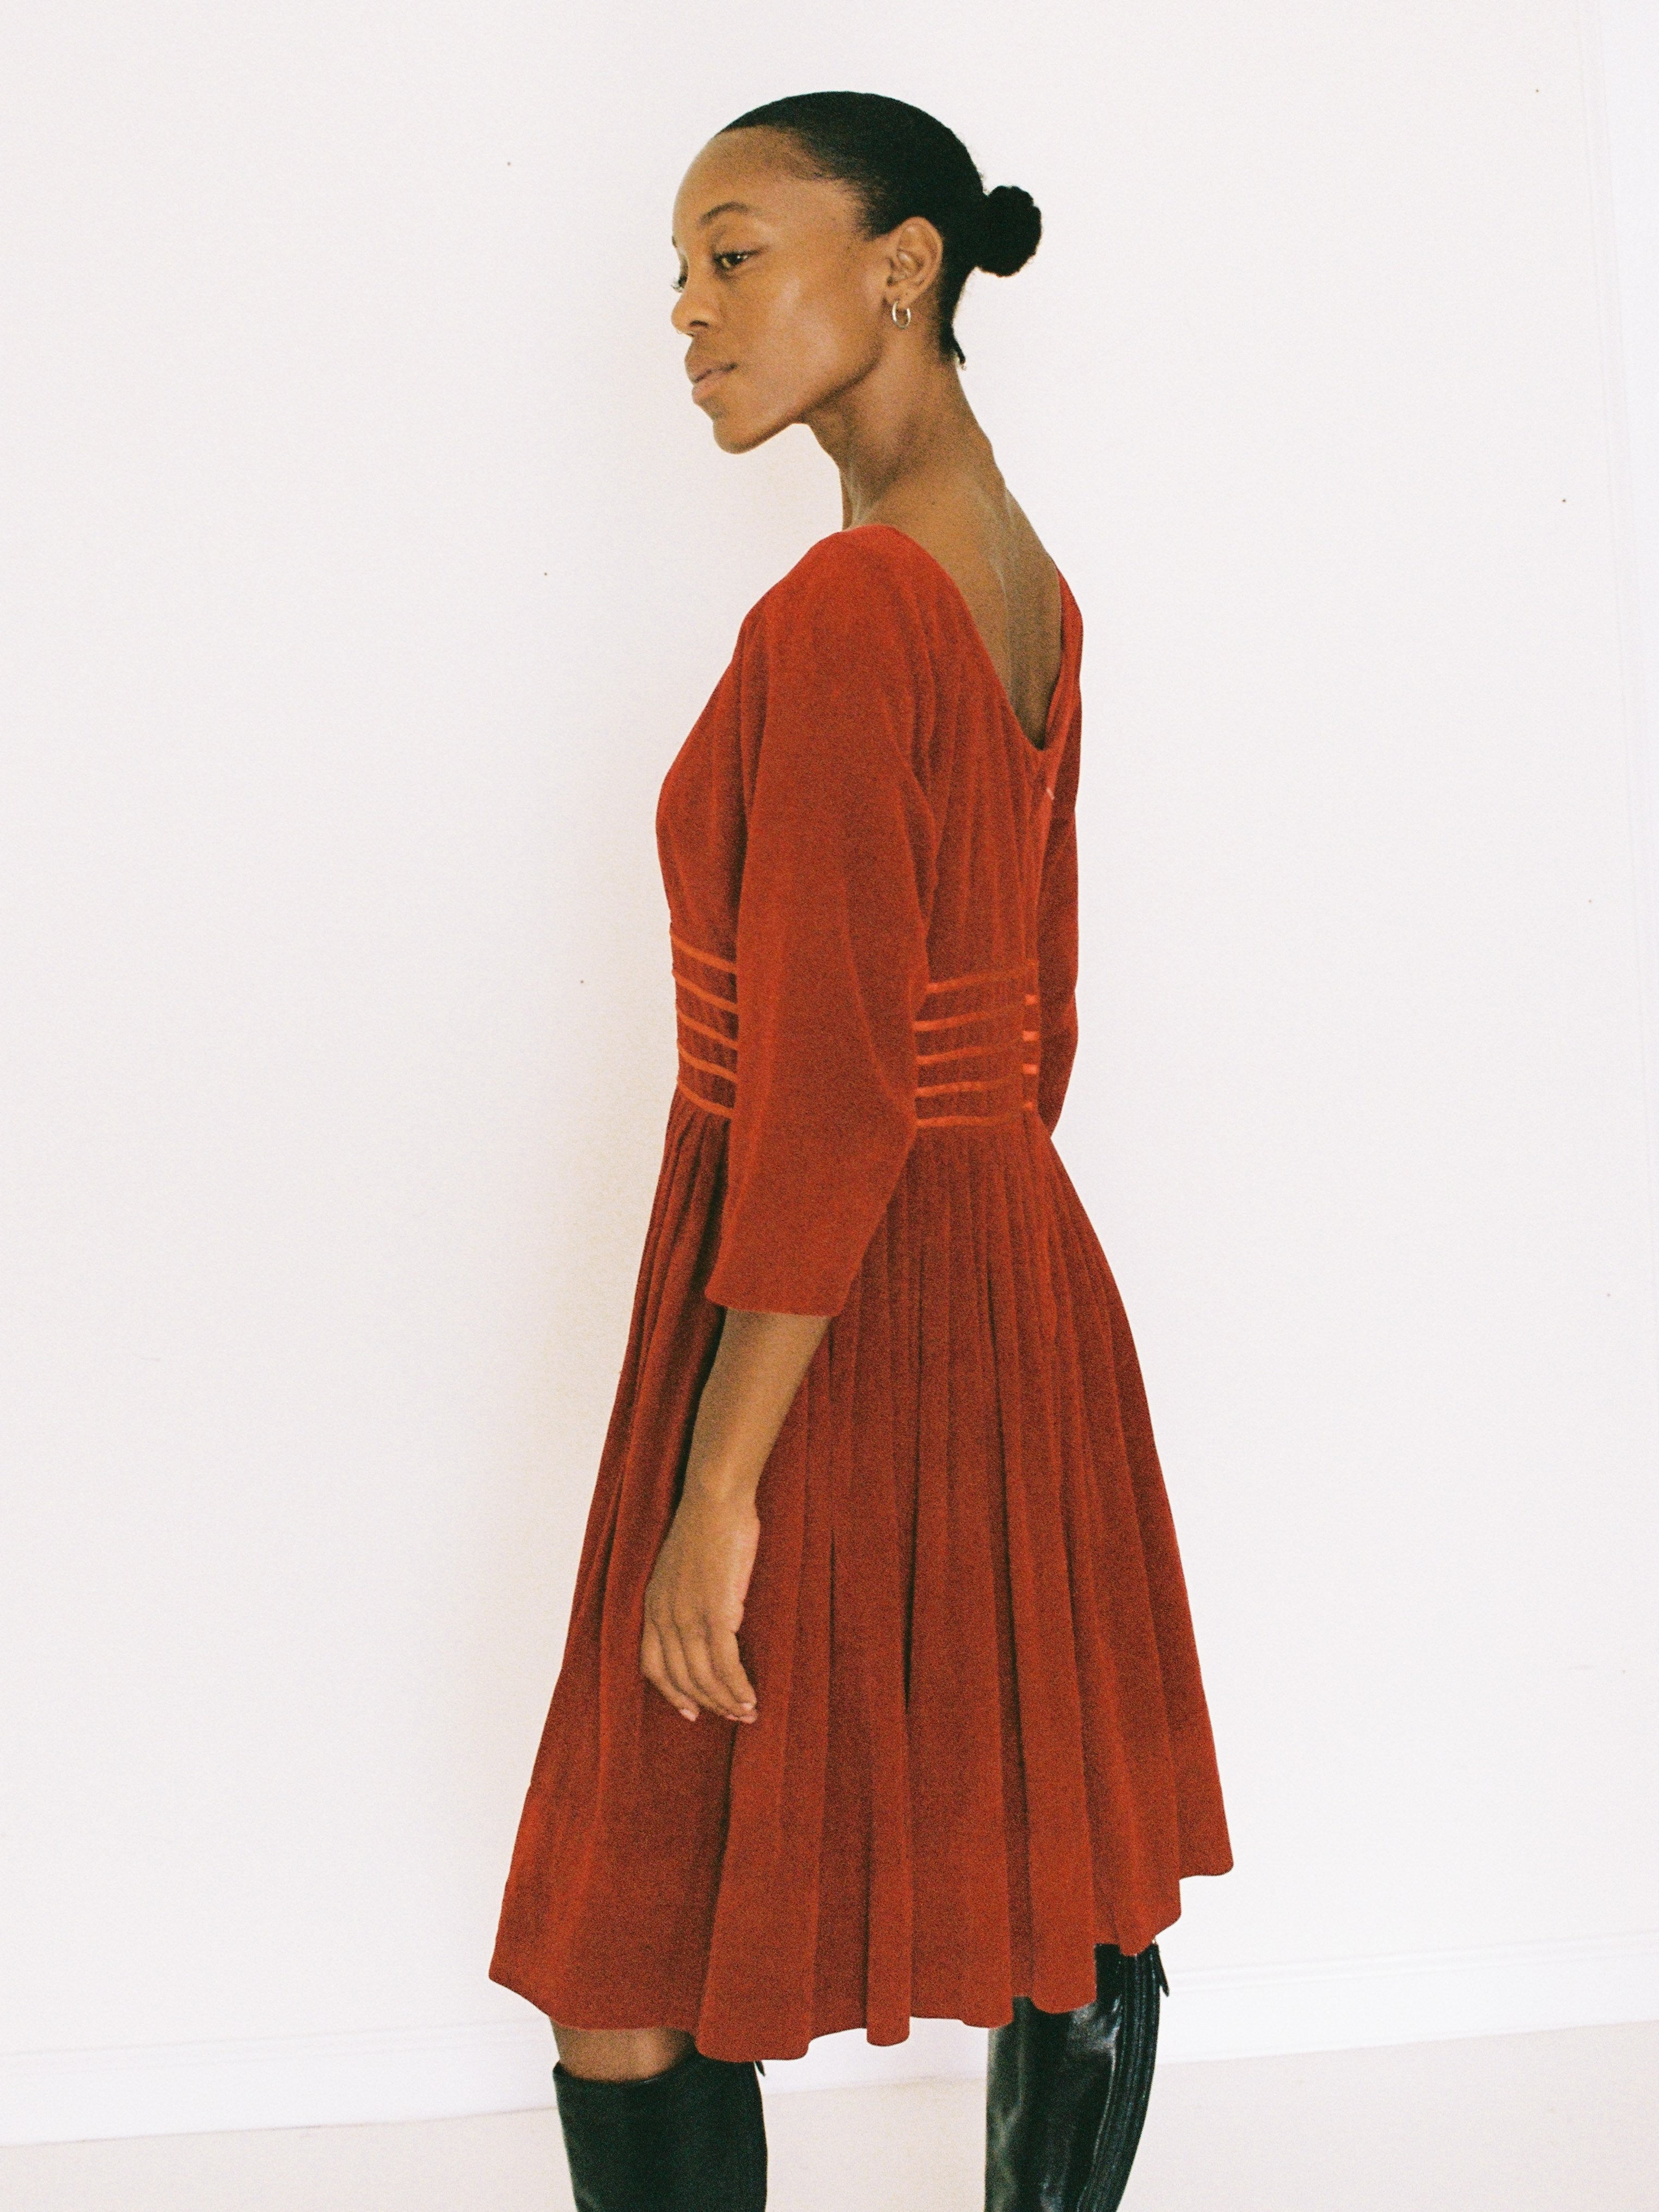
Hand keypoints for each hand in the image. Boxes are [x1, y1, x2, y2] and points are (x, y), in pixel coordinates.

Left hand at [640, 1482, 759, 1723]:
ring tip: (748, 1712)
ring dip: (727, 1701)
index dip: (672, 1693)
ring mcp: (688, 1616)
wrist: (715, 1499)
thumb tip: (712, 1622)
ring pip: (704, 1677)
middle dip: (708, 1703)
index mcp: (652, 1605)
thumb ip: (687, 1597)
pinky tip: (751, 1696)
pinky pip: (725, 1663)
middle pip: (681, 1678)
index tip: (690, 1711)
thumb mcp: (682, 1567)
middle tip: (733, 1715)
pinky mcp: (716, 1612)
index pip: (653, 1665)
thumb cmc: (707, 1525)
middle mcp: (664, 1616)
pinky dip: (738, 1686)